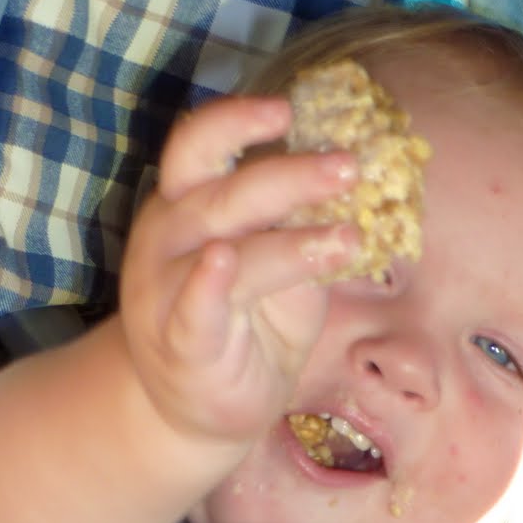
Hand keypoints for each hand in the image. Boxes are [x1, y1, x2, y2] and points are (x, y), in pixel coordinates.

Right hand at [118, 95, 357, 446]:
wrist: (195, 413)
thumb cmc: (244, 329)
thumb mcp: (280, 268)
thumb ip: (301, 226)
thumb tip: (356, 180)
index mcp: (188, 205)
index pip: (200, 145)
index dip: (237, 120)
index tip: (287, 109)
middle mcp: (167, 237)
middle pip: (224, 192)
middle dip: (289, 176)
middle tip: (350, 167)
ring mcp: (165, 290)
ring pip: (222, 247)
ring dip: (286, 240)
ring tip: (348, 238)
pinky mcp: (179, 341)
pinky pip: (192, 307)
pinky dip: (207, 283)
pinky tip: (223, 262)